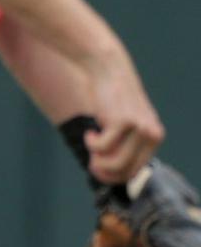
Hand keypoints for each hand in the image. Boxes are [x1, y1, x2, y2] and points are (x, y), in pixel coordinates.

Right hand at [83, 51, 163, 184]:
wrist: (108, 70)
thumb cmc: (112, 99)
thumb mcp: (124, 125)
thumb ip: (124, 147)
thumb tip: (109, 175)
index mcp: (155, 137)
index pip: (134, 172)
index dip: (112, 176)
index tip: (97, 166)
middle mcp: (152, 134)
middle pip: (124, 172)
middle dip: (103, 171)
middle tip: (91, 159)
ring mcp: (139, 128)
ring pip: (114, 164)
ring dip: (96, 160)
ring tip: (91, 143)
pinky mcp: (124, 122)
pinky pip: (102, 148)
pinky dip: (91, 143)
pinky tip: (91, 131)